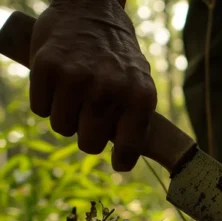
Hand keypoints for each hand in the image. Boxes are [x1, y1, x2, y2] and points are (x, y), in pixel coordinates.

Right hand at [29, 0, 156, 171]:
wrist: (93, 11)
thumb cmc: (118, 58)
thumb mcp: (140, 84)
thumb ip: (136, 118)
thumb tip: (125, 156)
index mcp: (140, 96)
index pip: (129, 148)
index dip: (122, 160)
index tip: (118, 162)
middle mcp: (110, 88)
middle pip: (89, 144)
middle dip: (89, 136)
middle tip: (91, 118)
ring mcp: (77, 77)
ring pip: (62, 128)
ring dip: (66, 117)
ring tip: (76, 95)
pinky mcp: (47, 67)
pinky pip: (39, 109)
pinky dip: (45, 101)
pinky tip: (58, 84)